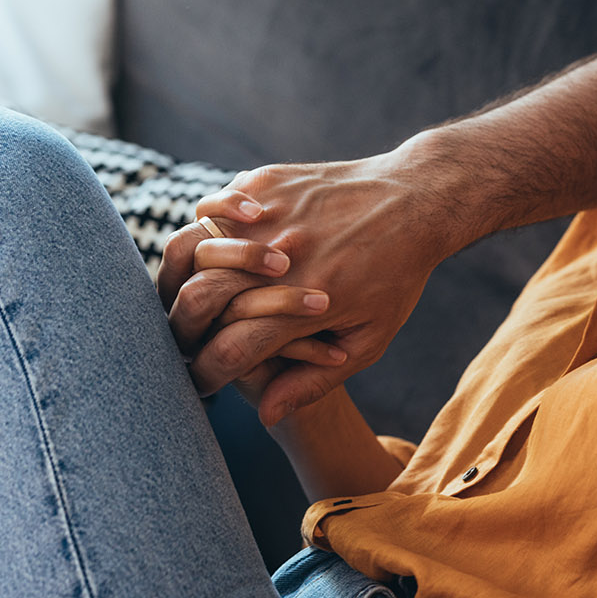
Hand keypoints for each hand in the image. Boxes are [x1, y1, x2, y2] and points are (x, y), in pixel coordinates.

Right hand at [159, 139, 463, 424]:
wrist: (417, 201)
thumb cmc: (398, 276)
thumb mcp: (371, 338)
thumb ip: (315, 381)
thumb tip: (265, 415)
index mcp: (308, 304)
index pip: (229, 351)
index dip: (205, 375)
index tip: (201, 382)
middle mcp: (283, 259)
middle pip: (197, 299)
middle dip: (180, 329)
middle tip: (182, 339)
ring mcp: (272, 216)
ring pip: (191, 246)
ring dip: (179, 276)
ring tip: (186, 292)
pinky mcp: (267, 182)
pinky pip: (212, 206)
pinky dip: (204, 227)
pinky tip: (215, 240)